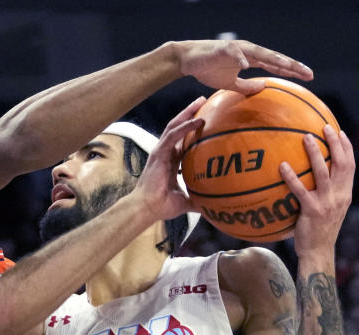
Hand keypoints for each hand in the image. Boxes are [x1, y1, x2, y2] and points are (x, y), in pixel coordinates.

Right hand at [131, 97, 206, 220]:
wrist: (147, 208)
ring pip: (174, 126)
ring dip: (187, 113)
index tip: (205, 119)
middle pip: (177, 127)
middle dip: (189, 113)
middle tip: (203, 101)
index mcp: (170, 161)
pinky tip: (198, 120)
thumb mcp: (184, 201)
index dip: (191, 129)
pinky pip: (173, 135)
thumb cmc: (162, 205)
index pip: (182, 139)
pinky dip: (185, 127)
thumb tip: (211, 207)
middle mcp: (165, 153)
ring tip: (200, 102)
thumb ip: (196, 200)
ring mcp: (161, 151)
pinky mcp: (159, 153)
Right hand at [176, 40, 312, 94]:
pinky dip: (240, 57)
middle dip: (292, 65)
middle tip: (309, 74)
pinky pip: (234, 53)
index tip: (307, 77)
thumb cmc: (209, 69)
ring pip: (260, 53)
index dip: (292, 70)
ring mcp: (237, 49)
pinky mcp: (223, 49)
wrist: (189, 60)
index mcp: (252, 58)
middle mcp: (249, 51)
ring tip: (287, 66)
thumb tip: (263, 87)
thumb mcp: (231, 83)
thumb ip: (246, 86)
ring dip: (274, 59)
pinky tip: (247, 64)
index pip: (276, 65)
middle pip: (274, 58)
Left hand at [281, 125, 355, 257]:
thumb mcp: (330, 208)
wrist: (318, 252)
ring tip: (306, 137)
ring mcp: (327, 203)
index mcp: (345, 194)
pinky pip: (300, 190)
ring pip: (323, 172)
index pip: (350, 166)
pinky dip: (291, 177)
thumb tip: (314, 174)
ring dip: (315, 153)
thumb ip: (328, 191)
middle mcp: (340, 196)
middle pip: (342, 164)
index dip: (347, 147)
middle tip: (324, 127)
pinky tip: (282, 165)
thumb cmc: (320, 230)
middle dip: (335, 143)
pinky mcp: (312, 211)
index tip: (339, 131)